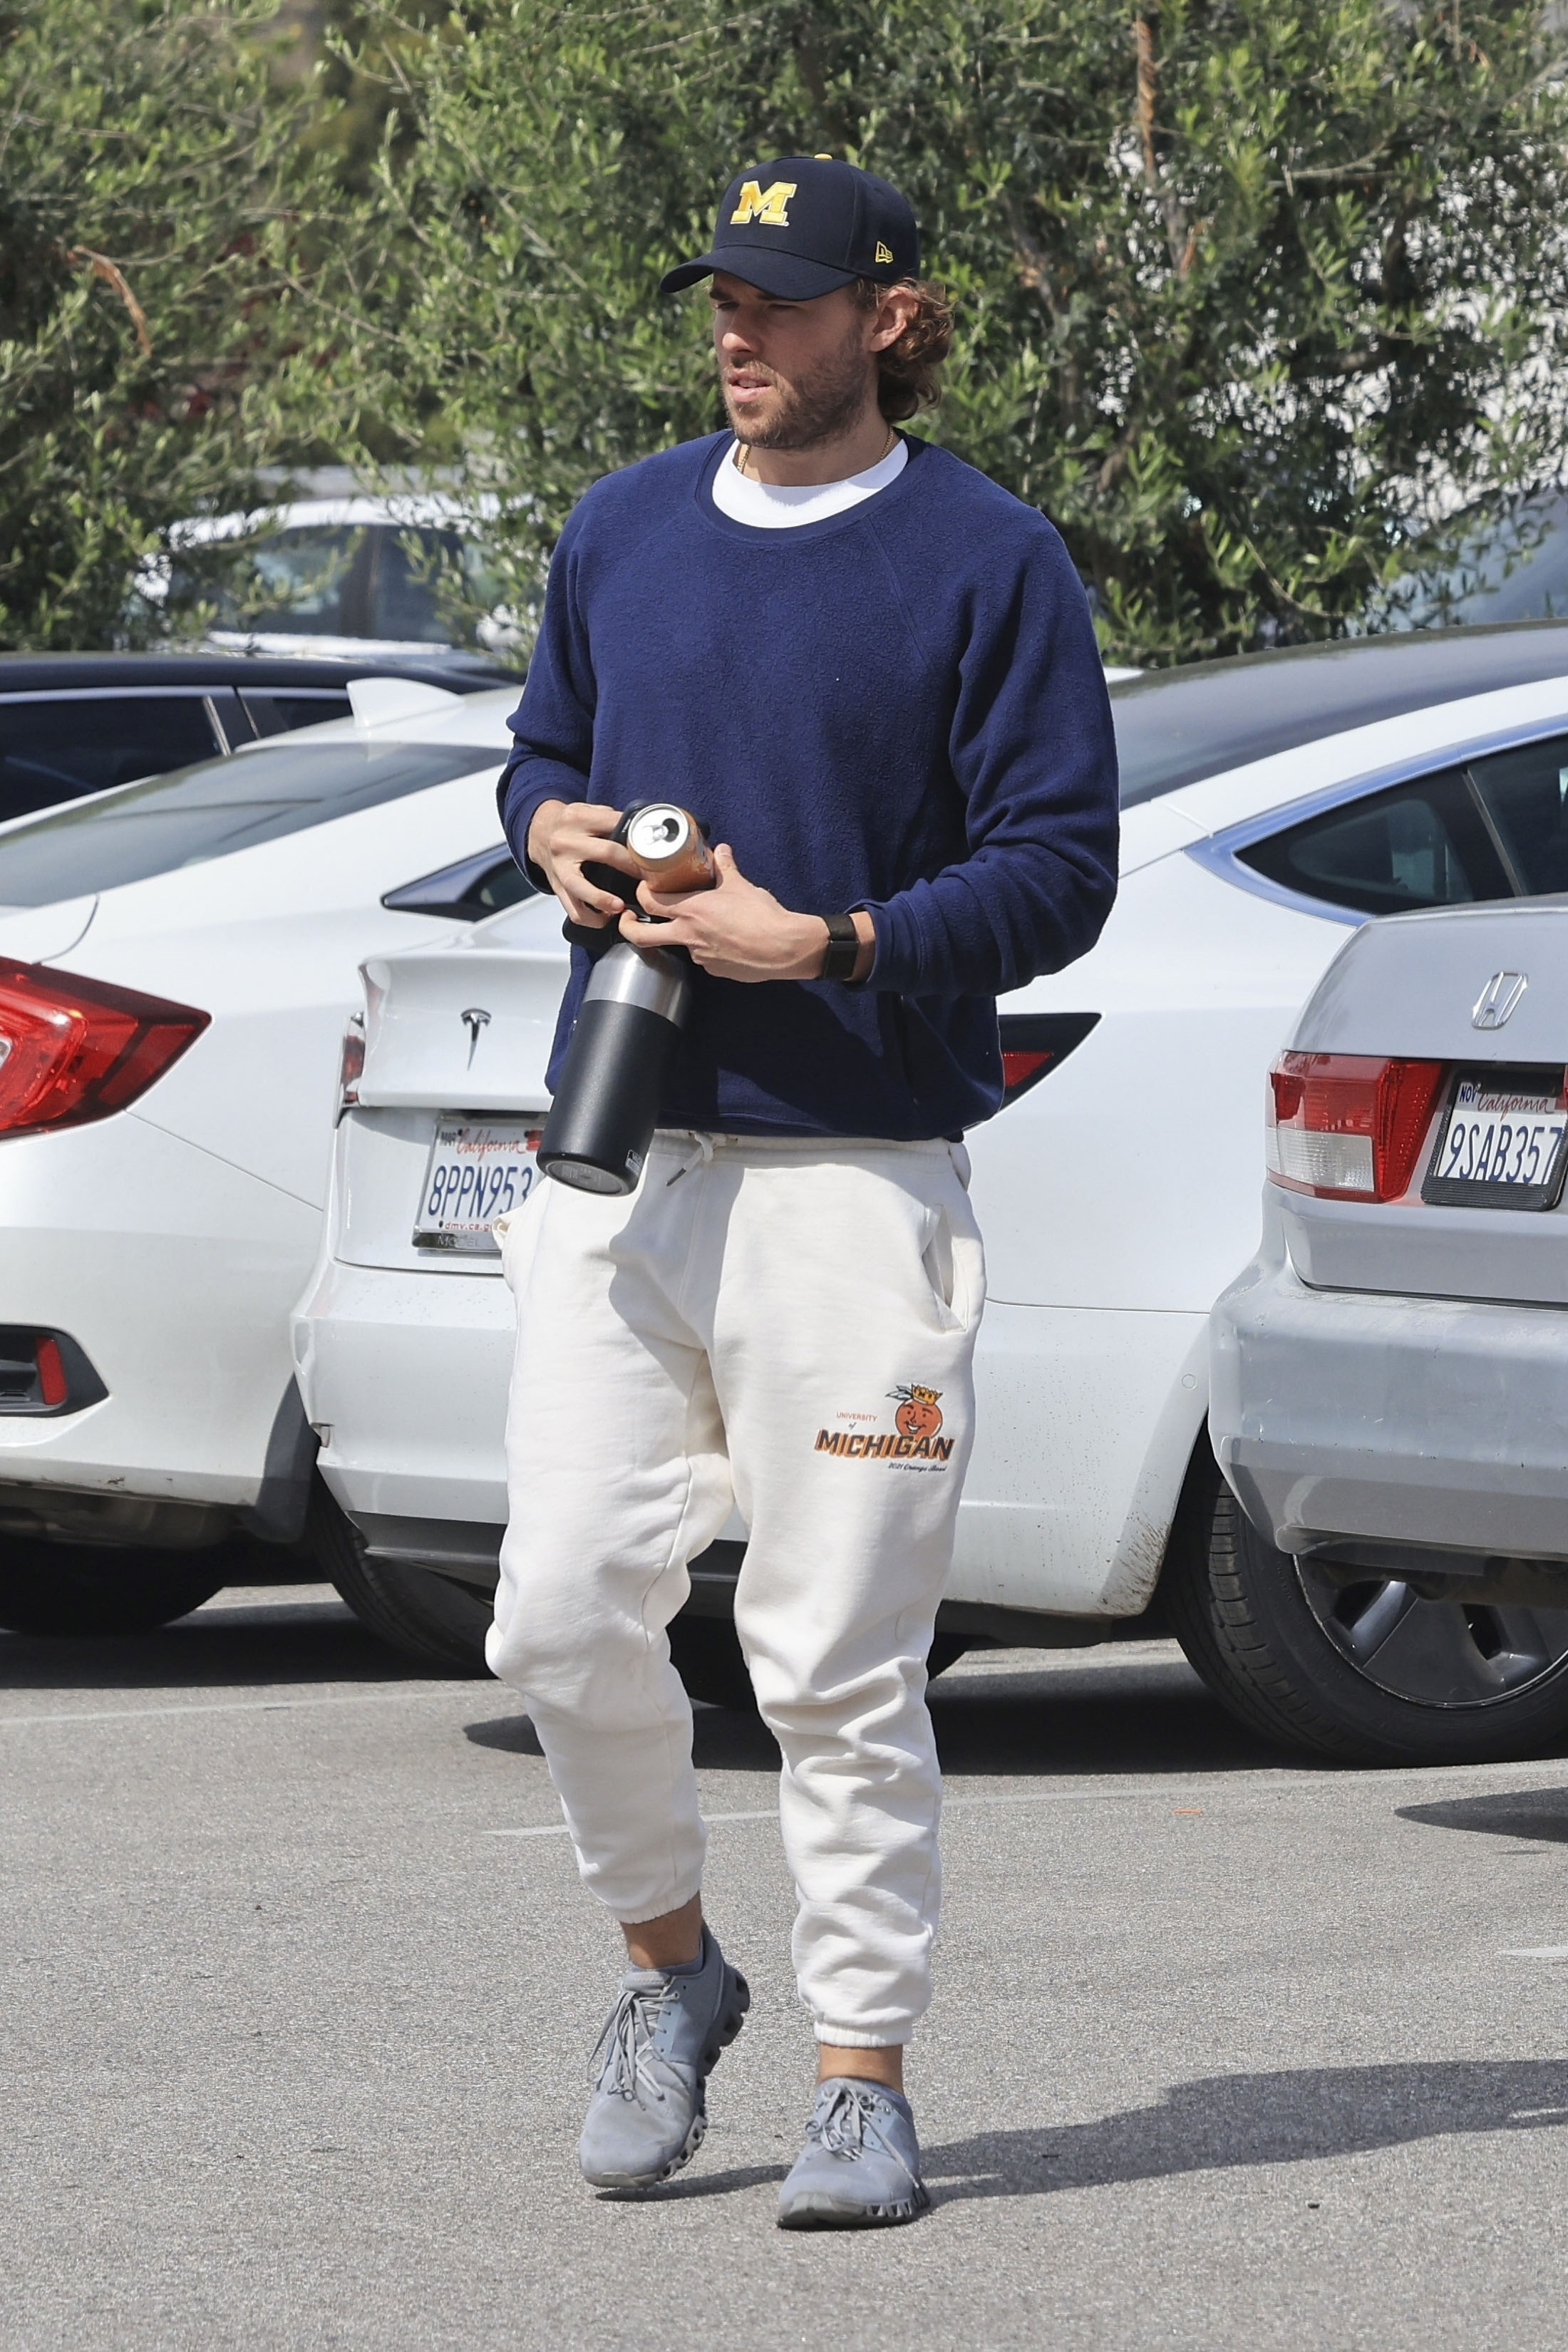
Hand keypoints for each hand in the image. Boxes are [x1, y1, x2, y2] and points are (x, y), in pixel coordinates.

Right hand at [526, 799, 639, 926]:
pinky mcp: (556, 886)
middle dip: (632, 866)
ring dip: (604, 900)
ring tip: (621, 907)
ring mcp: (559, 866)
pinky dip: (591, 919)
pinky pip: (573, 910)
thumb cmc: (570, 824)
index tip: (654, 850)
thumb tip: (643, 831)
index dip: (636, 837)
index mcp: (578, 818)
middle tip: (649, 876)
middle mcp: (566, 842)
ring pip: (581, 888)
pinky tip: (606, 917)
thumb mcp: (588, 810)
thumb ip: (610, 819)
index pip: (614, 824)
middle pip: (606, 853)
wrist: (538, 832)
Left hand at [624, 842, 832, 981]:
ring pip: (678, 944)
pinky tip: (724, 939)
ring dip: (681, 934)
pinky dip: (706, 947)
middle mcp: (689, 935)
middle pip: (641, 935)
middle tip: (629, 918)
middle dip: (627, 927)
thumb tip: (721, 851)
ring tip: (700, 923)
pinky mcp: (714, 969)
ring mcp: (699, 956)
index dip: (641, 893)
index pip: (650, 902)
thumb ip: (726, 868)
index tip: (643, 888)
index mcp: (692, 910)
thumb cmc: (763, 916)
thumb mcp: (742, 886)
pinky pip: (702, 956)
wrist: (785, 948)